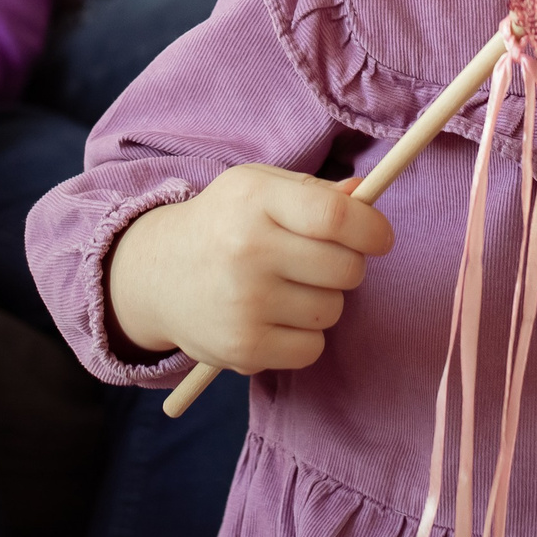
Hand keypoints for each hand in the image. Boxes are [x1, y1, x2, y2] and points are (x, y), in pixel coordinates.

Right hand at [107, 164, 392, 373]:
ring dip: (322, 301)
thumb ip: (313, 191)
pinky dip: (303, 336)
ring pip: (333, 310)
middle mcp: (247, 249)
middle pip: (346, 269)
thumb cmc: (223, 223)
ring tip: (286, 288)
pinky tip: (274, 317)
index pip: (336, 216)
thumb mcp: (258, 188)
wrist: (157, 274)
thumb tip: (365, 193)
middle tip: (318, 262)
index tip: (379, 237)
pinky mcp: (243, 347)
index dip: (372, 229)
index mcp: (254, 199)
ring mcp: (244, 302)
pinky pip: (313, 348)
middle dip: (348, 265)